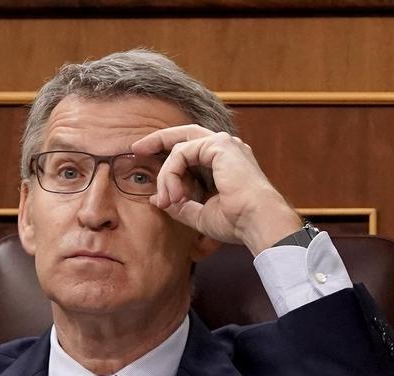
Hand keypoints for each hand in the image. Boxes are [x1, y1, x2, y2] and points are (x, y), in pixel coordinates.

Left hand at [131, 125, 302, 254]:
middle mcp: (225, 148)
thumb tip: (155, 199)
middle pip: (183, 134)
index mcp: (223, 161)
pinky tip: (174, 195)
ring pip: (178, 150)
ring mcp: (223, 144)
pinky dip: (171, 175)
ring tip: (167, 200)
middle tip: (136, 148)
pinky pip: (181, 154)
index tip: (143, 157)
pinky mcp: (219, 145)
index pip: (189, 148)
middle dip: (157, 139)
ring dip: (165, 177)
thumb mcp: (199, 214)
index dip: (165, 151)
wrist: (257, 222)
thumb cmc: (236, 222)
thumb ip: (178, 205)